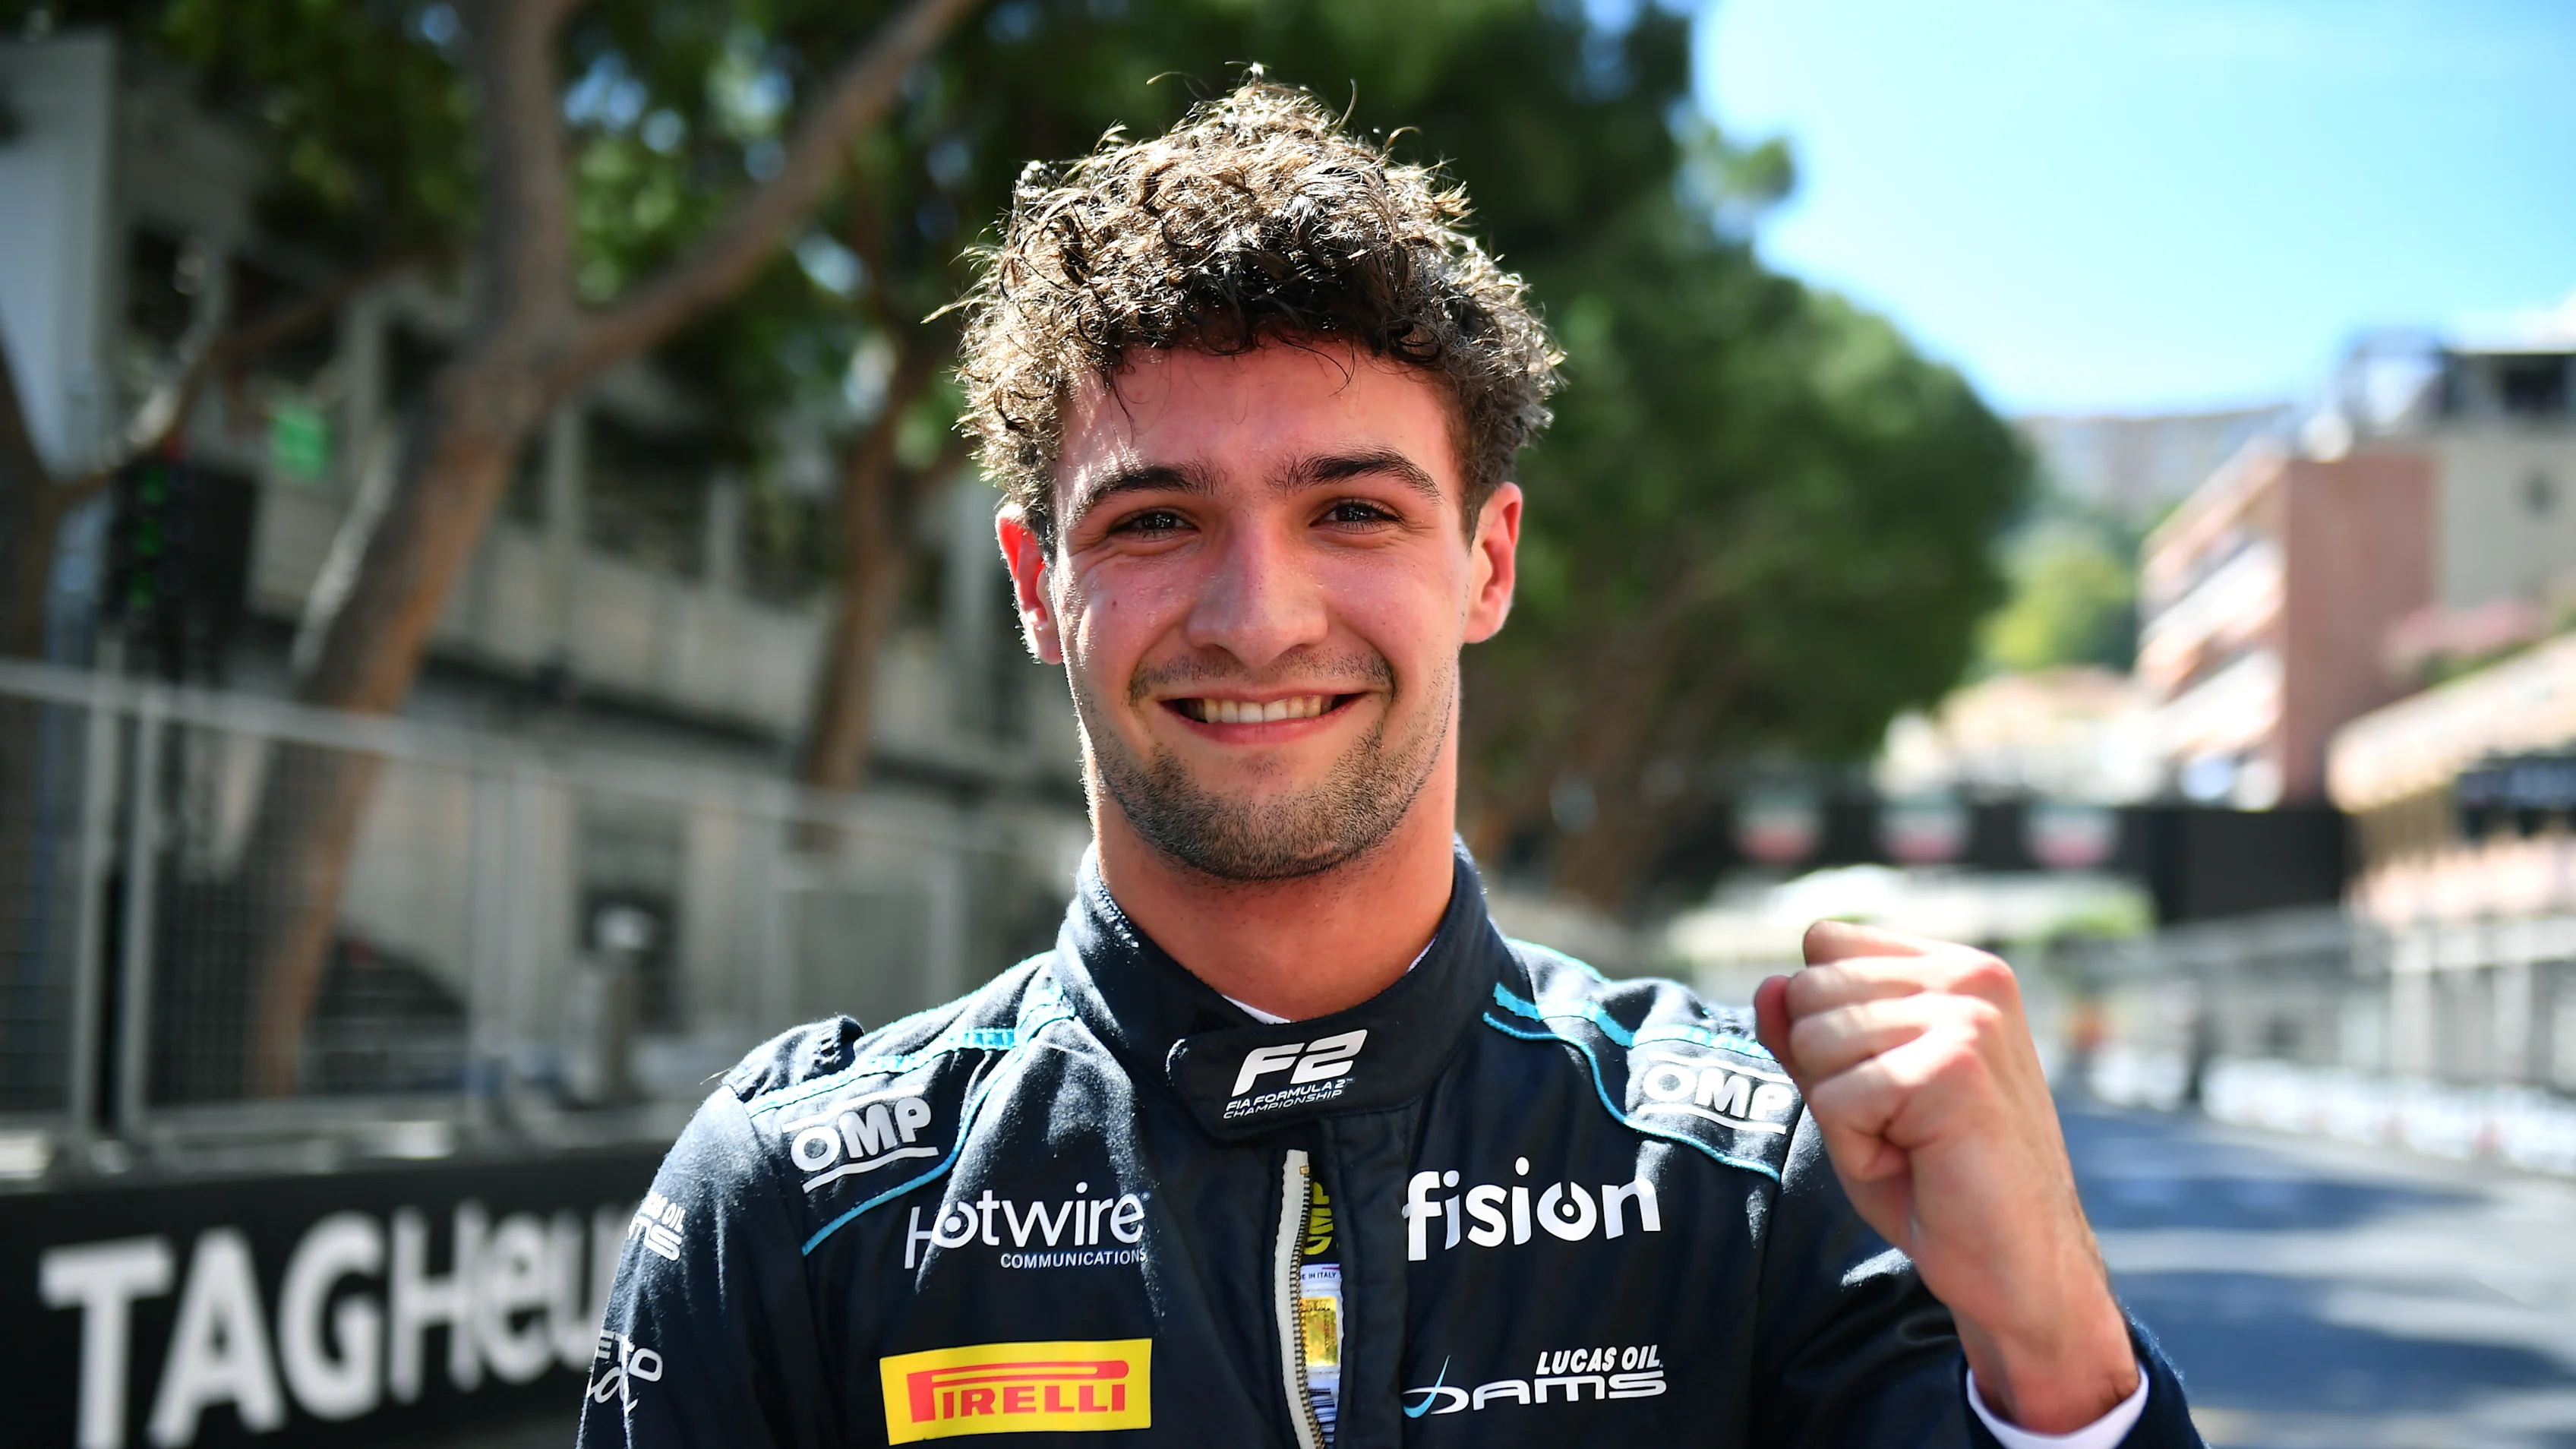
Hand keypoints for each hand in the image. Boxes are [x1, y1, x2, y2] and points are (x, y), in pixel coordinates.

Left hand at [1753, 921, 2137, 1432]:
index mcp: (1952, 968)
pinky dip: (1856, 1148)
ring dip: (1843, 1115)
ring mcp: (1966, 1019)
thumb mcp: (1854, 1095)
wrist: (2015, 1266)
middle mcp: (1967, 978)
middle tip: (1899, 1125)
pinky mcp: (1953, 1068)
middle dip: (1828, 1073)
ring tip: (1911, 1144)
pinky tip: (1918, 1164)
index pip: (1824, 943)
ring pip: (1814, 1041)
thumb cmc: (1936, 1180)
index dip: (1825, 1024)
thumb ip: (1807, 1036)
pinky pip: (1835, 1098)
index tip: (1887, 1082)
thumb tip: (1766, 984)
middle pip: (1806, 990)